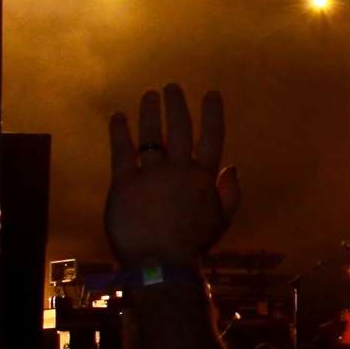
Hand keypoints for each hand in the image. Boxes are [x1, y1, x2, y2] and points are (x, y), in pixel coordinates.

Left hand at [106, 84, 240, 268]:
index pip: (212, 136)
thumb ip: (230, 193)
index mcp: (203, 176)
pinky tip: (118, 117)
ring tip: (149, 95)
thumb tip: (231, 166)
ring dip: (150, 112)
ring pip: (151, 134)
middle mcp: (178, 168)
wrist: (160, 262)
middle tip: (171, 87)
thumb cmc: (193, 244)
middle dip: (177, 104)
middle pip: (179, 128)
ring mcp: (150, 174)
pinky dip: (119, 132)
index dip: (213, 113)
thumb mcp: (222, 220)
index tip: (211, 93)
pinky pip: (122, 151)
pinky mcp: (124, 183)